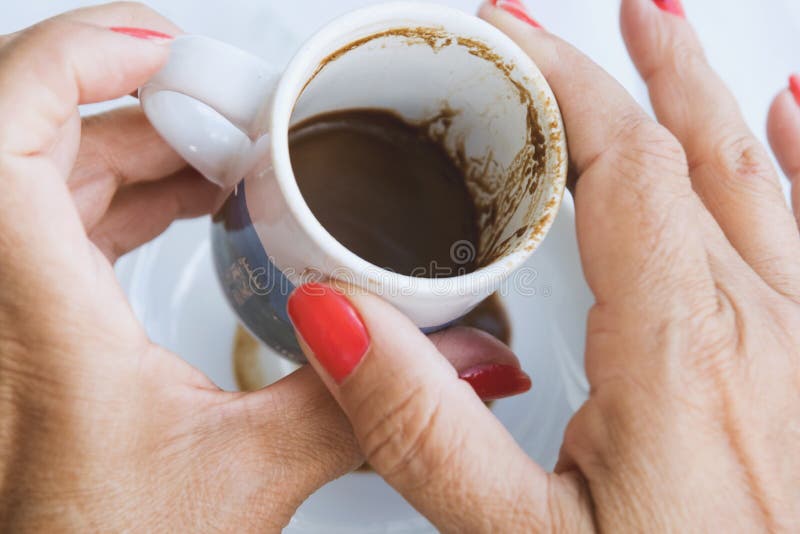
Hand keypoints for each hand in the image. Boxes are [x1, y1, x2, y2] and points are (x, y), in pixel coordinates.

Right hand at [286, 1, 799, 531]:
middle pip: (684, 151)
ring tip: (661, 28)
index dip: (559, 87)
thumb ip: (421, 426)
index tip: (504, 42)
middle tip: (568, 17)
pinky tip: (790, 114)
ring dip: (700, 93)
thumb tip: (337, 316)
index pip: (620, 164)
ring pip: (752, 177)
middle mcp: (759, 329)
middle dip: (619, 70)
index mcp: (680, 350)